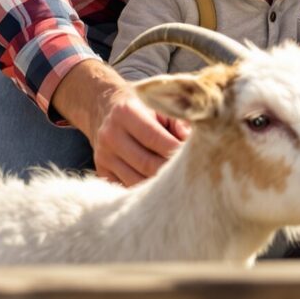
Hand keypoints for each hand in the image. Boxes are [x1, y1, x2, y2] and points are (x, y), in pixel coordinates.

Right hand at [55, 62, 187, 186]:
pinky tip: (162, 190)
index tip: (197, 158)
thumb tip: (192, 144)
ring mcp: (103, 156)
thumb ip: (180, 121)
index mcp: (126, 112)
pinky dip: (146, 192)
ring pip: (137, 181)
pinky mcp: (102, 172)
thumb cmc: (146, 108)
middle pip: (147, 164)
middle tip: (194, 174)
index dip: (177, 151)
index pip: (155, 139)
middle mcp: (110, 135)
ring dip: (161, 185)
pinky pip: (127, 190)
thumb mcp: (162, 106)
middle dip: (172, 172)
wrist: (108, 111)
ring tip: (180, 183)